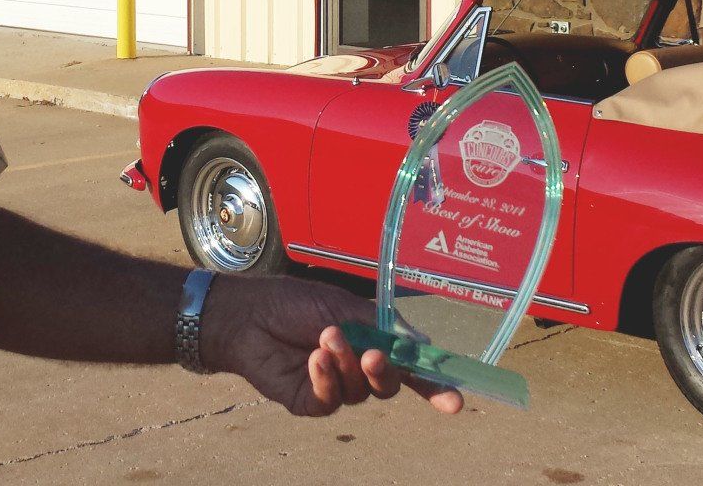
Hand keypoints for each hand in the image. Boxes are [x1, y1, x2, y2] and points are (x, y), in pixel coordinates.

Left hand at [198, 274, 464, 416]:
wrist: (247, 313)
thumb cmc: (294, 302)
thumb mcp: (346, 306)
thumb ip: (383, 327)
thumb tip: (424, 346)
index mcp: (371, 343)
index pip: (409, 368)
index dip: (433, 385)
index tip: (455, 401)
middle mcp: (356, 369)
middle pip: (388, 385)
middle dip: (386, 371)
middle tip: (374, 355)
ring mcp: (333, 388)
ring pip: (359, 392)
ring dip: (346, 363)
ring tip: (326, 337)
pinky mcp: (309, 402)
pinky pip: (329, 400)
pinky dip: (326, 377)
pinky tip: (315, 357)